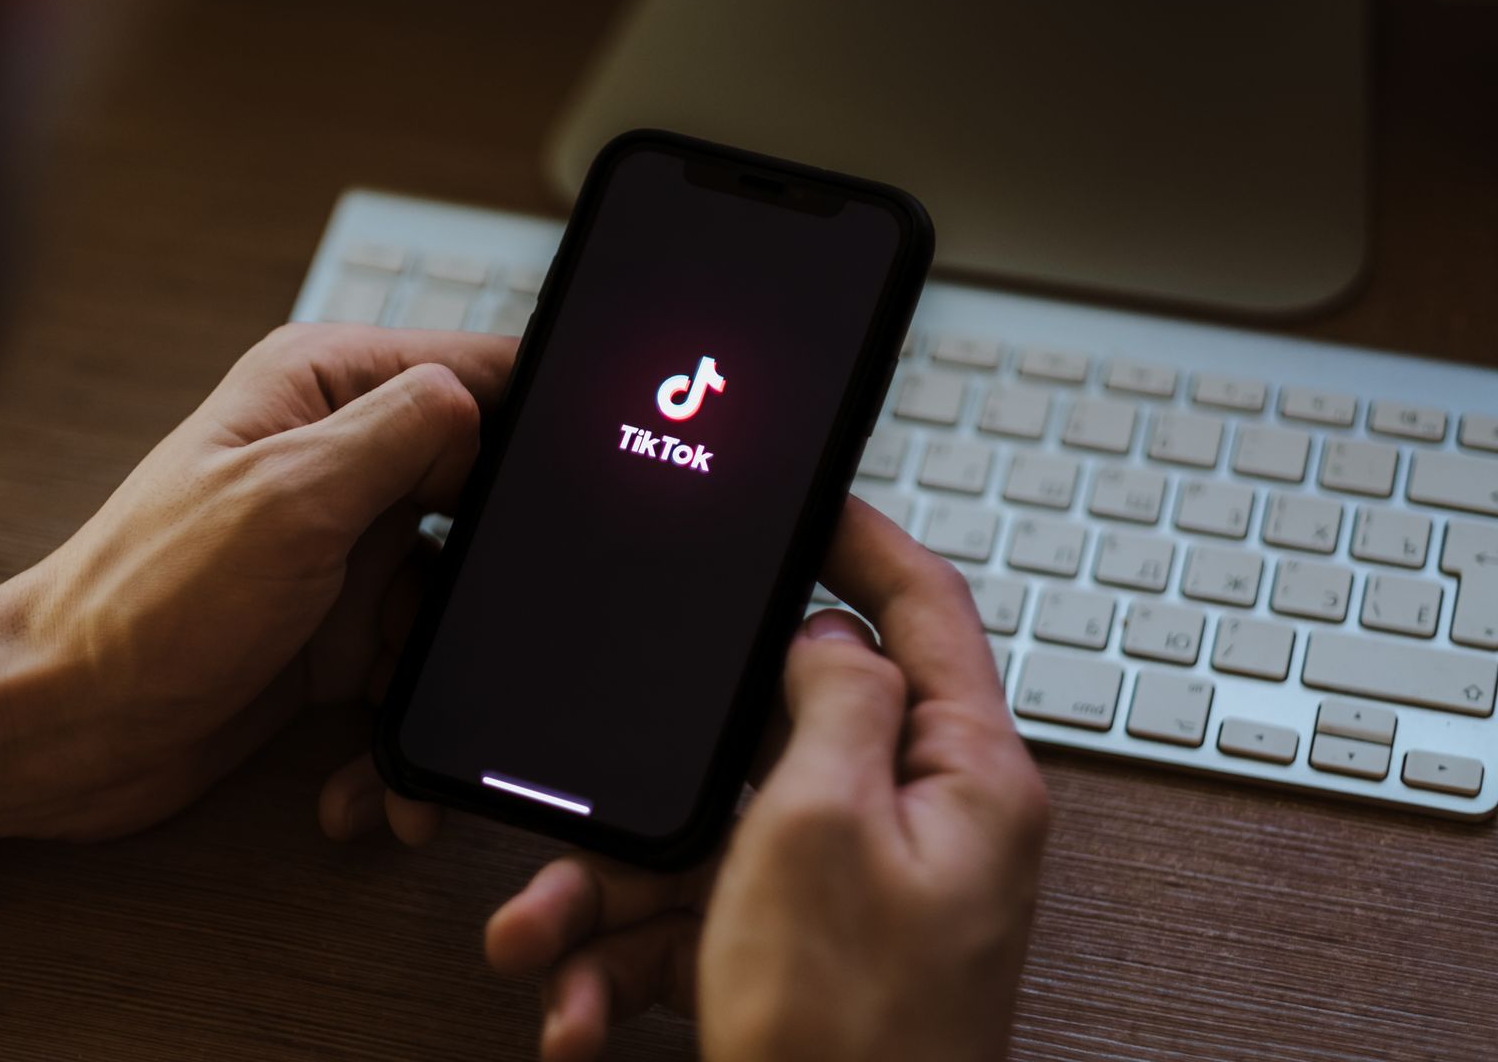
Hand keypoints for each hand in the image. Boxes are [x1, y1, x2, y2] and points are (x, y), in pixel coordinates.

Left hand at [0, 323, 515, 851]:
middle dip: (494, 574)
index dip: (532, 424)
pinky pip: (413, 664)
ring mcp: (339, 549)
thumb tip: (483, 396)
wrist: (63, 729)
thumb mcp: (291, 497)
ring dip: (443, 669)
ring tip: (408, 725)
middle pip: (479, 493)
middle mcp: (337, 460)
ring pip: (454, 594)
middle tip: (500, 631)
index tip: (577, 489)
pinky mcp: (335, 631)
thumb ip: (401, 432)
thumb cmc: (145, 602)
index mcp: (321, 391)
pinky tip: (376, 774)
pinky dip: (404, 723)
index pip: (469, 370)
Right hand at [479, 499, 1047, 1061]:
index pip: (924, 609)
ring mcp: (859, 898)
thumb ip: (831, 702)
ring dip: (615, 889)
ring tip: (540, 937)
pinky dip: (631, 960)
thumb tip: (828, 636)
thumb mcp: (818, 828)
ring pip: (714, 838)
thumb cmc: (848, 1036)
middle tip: (596, 776)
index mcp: (962, 777)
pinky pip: (702, 921)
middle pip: (779, 735)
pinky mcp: (801, 959)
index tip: (801, 496)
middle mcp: (920, 828)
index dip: (860, 536)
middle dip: (663, 770)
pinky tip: (580, 1009)